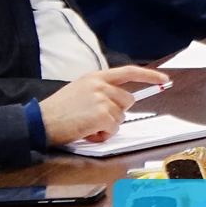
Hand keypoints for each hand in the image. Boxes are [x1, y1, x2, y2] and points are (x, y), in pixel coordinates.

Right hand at [41, 66, 166, 145]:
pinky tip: (88, 132)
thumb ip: (101, 91)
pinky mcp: (102, 115)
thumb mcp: (80, 91)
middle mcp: (100, 85)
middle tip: (94, 118)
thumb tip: (122, 101)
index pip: (128, 71)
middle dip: (116, 112)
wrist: (41, 121)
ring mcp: (102, 99)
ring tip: (87, 124)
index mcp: (95, 77)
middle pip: (128, 101)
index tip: (164, 80)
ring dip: (108, 125)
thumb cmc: (59, 110)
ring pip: (121, 117)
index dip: (149, 75)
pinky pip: (114, 129)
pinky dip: (103, 135)